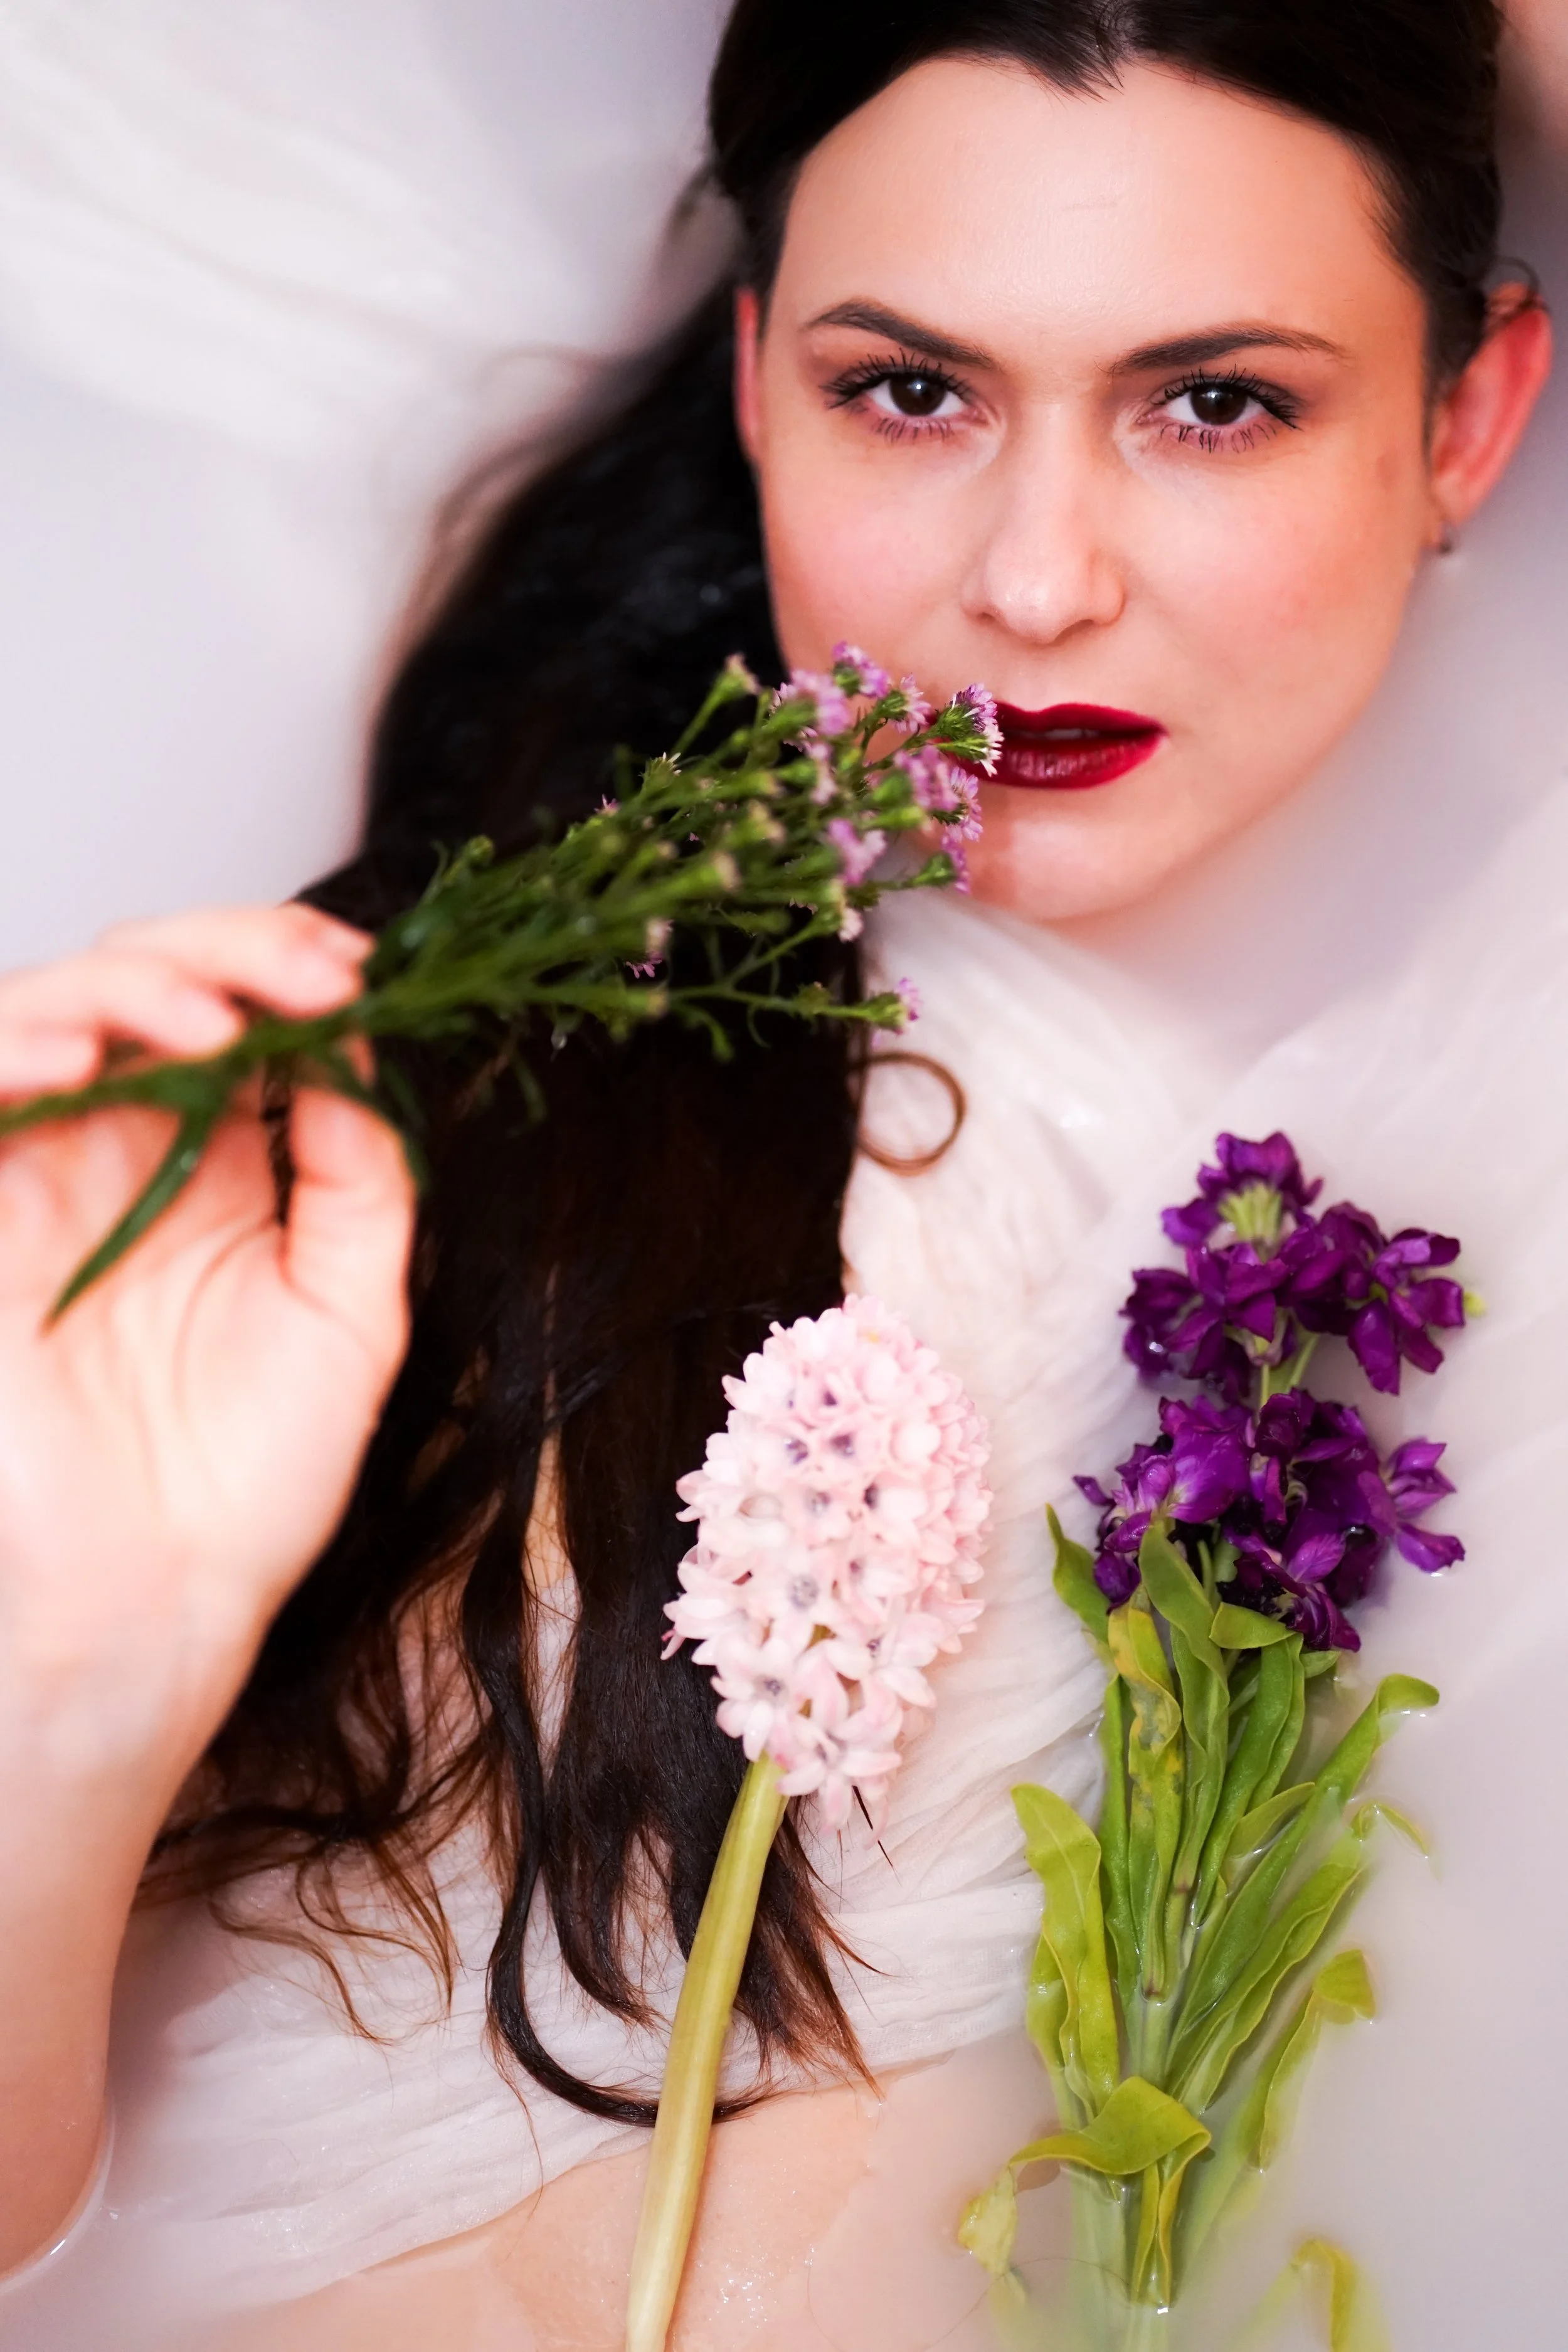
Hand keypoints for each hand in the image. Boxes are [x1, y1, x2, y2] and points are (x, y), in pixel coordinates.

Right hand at [0, 904, 415, 1786]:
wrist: (154, 1603)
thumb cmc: (245, 1481)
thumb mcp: (351, 1312)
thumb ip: (360, 1178)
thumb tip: (360, 1057)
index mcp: (215, 1164)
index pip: (237, 1012)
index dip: (289, 970)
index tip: (358, 975)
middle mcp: (121, 1151)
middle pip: (145, 982)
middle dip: (227, 953)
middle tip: (307, 978)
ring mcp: (39, 1174)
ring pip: (50, 1009)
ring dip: (129, 990)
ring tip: (208, 1027)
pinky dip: (17, 1051)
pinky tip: (89, 1063)